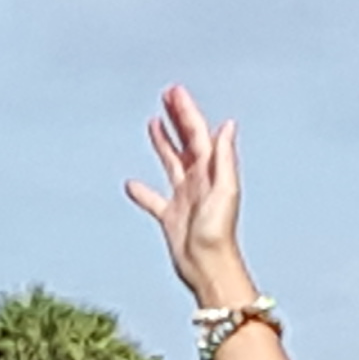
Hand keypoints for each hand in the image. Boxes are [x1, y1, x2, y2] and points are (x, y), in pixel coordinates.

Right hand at [125, 85, 254, 309]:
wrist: (209, 267)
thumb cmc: (218, 233)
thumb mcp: (224, 191)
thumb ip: (223, 158)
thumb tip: (227, 125)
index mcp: (210, 172)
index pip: (197, 134)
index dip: (186, 112)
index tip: (174, 92)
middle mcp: (198, 181)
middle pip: (185, 142)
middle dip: (177, 118)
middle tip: (167, 96)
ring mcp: (184, 198)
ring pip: (171, 162)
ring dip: (163, 143)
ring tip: (154, 123)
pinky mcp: (171, 217)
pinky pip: (154, 199)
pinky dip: (143, 191)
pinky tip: (131, 184)